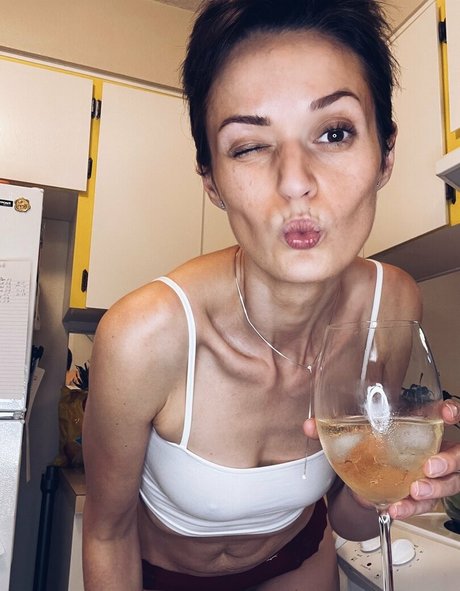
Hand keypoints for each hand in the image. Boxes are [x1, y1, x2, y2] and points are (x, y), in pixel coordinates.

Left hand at [303, 400, 459, 518]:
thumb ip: (334, 428)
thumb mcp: (355, 434)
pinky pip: (424, 505)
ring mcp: (431, 474)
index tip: (446, 413)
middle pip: (456, 455)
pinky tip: (396, 508)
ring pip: (448, 483)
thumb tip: (309, 426)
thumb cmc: (369, 447)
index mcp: (420, 426)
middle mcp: (432, 449)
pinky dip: (410, 508)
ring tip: (415, 490)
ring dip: (433, 489)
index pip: (445, 415)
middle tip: (428, 467)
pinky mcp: (422, 496)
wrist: (364, 475)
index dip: (450, 413)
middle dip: (448, 461)